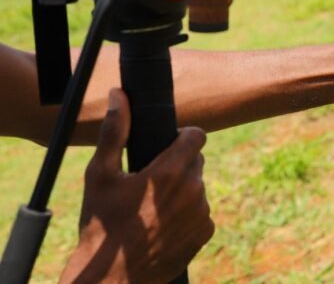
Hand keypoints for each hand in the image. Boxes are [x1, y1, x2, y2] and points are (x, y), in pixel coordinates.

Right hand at [60, 89, 214, 283]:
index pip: (197, 135)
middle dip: (179, 166)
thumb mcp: (100, 176)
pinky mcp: (205, 233)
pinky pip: (201, 213)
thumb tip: (119, 95)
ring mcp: (202, 212)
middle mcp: (194, 188)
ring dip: (183, 191)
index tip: (166, 147)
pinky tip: (162, 226)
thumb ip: (115, 131)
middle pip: (196, 161)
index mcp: (171, 170)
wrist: (110, 278)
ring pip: (198, 187)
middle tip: (151, 183)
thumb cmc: (101, 226)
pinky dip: (187, 215)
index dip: (182, 138)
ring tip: (152, 209)